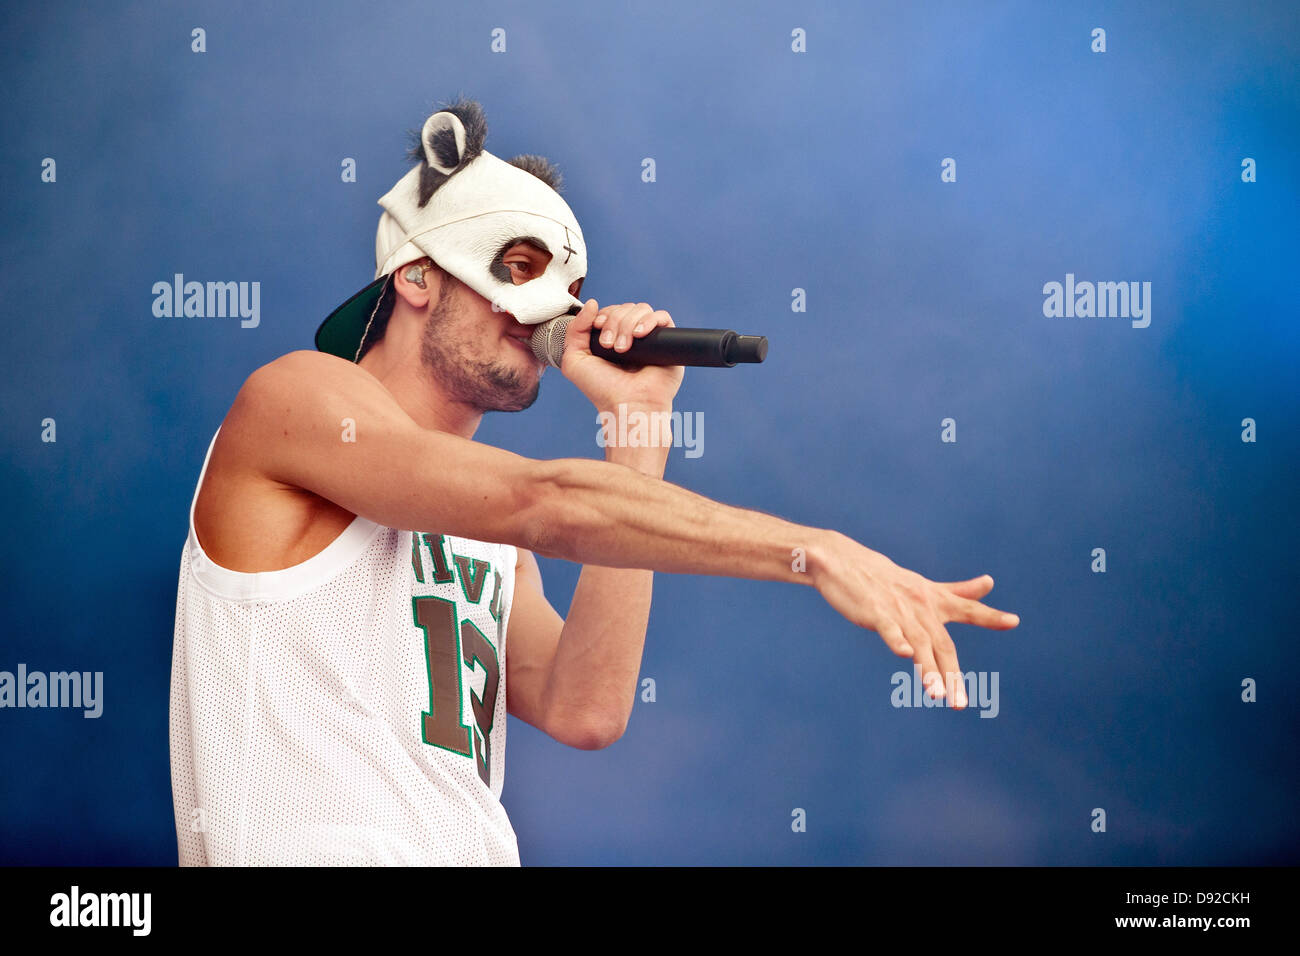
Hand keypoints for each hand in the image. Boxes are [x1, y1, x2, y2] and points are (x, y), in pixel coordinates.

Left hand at [561, 299, 685, 412]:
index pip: (611, 311)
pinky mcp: (668, 342)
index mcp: (613, 339)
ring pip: (641, 309)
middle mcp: (632, 337)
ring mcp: (651, 339)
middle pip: (625, 308)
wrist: (627, 406)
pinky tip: (639, 336)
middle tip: (609, 346)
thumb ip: (575, 329)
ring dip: (627, 324)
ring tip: (623, 348)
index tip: (598, 329)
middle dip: (614, 322)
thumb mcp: (575, 360)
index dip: (603, 315)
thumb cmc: (602, 390)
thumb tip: (592, 303)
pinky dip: (649, 321)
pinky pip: (662, 317)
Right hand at [810, 531, 1019, 707]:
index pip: (967, 609)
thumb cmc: (886, 579)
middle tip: (961, 703)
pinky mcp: (875, 612)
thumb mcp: (926, 586)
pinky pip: (889, 629)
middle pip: (942, 644)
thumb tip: (990, 583)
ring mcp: (899, 610)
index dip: (989, 616)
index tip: (1013, 621)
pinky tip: (904, 655)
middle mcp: (922, 606)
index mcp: (934, 600)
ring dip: (929, 670)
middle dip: (952, 674)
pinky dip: (897, 640)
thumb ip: (959, 591)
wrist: (844, 562)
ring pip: (919, 643)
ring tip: (938, 695)